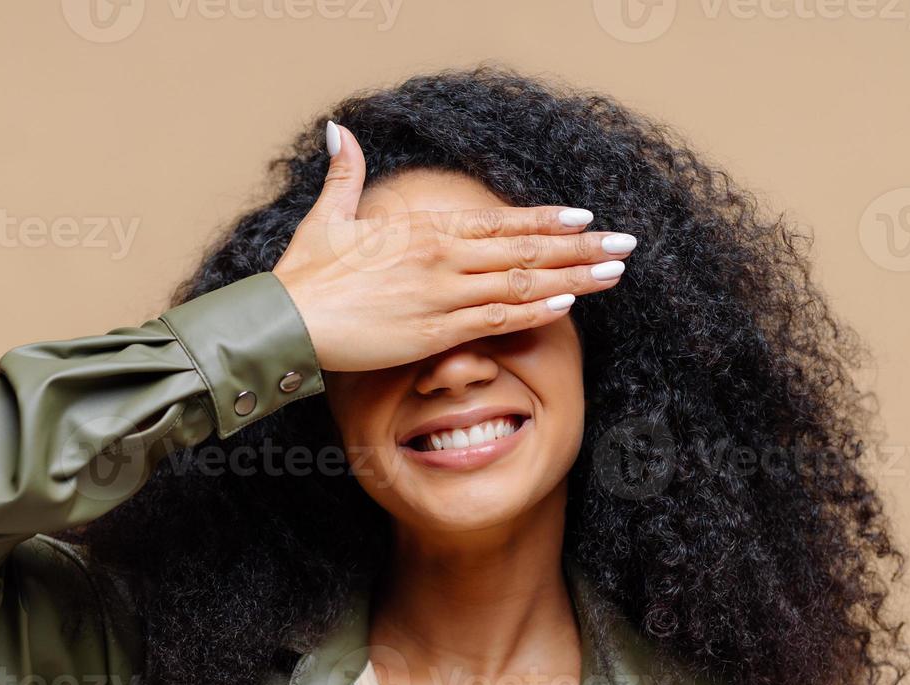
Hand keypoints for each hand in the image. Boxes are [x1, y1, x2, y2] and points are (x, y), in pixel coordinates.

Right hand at [272, 120, 633, 373]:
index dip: (546, 220)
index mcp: (423, 230)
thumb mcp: (328, 216)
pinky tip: (569, 304)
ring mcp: (442, 294)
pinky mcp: (435, 330)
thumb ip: (345, 174)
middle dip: (581, 247)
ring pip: (523, 282)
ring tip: (615, 273)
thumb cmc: (305, 275)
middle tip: (625, 243)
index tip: (584, 218)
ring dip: (574, 277)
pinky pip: (497, 318)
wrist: (284, 320)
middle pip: (525, 249)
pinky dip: (536, 310)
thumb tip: (339, 129)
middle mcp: (442, 257)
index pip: (499, 222)